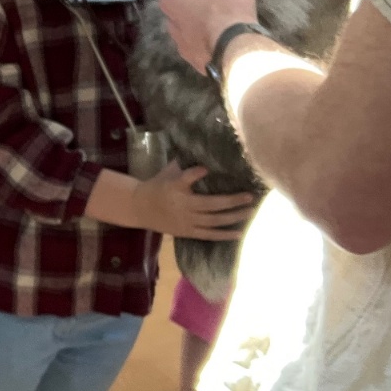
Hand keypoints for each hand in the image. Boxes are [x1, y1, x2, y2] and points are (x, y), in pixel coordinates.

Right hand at [133, 163, 256, 239]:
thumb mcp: (168, 172)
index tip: (207, 169)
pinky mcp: (187, 232)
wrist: (139, 208)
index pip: (185, 179)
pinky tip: (240, 233)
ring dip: (234, 217)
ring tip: (251, 211)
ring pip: (214, 221)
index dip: (195, 174)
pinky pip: (208, 234)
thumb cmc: (157, 186)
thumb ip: (186, 167)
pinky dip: (224, 235)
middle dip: (232, 201)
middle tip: (250, 197)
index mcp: (175, 187)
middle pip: (211, 204)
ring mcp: (186, 221)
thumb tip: (207, 156)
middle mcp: (182, 206)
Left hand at [159, 0, 257, 73]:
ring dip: (209, 12)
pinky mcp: (197, 59)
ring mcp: (182, 44)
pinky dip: (215, 31)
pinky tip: (228, 28)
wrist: (232, 44)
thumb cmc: (223, 2)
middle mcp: (170, 21)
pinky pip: (206, 38)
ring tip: (229, 8)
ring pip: (196, 19)